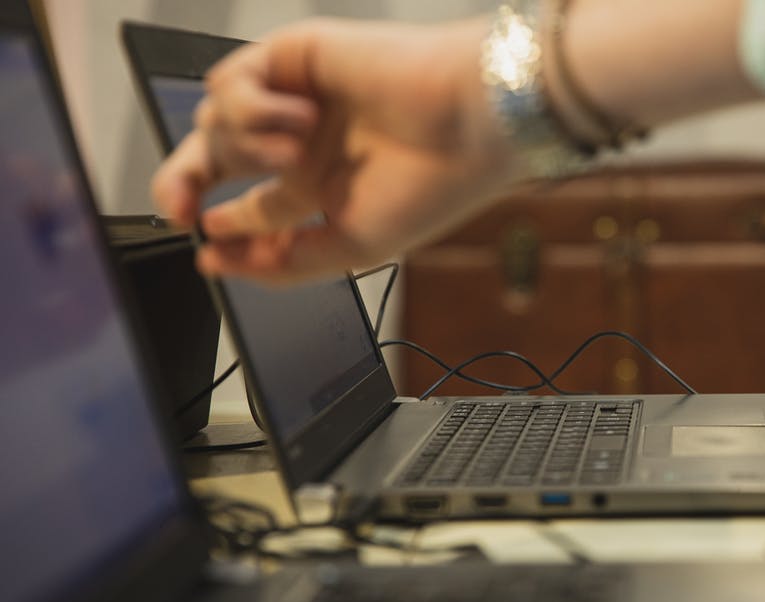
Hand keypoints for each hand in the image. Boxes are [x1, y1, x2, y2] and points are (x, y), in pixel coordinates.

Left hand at [152, 18, 517, 282]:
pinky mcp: (293, 57)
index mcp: (322, 186)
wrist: (469, 121)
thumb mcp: (354, 246)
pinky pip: (231, 82)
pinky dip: (252, 107)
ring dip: (245, 146)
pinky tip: (300, 118)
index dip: (221, 229)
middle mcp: (304, 142)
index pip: (250, 209)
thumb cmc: (432, 183)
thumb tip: (219, 261)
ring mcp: (296, 99)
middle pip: (215, 159)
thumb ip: (287, 263)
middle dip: (183, 185)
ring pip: (218, 122)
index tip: (209, 247)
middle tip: (180, 208)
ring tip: (293, 152)